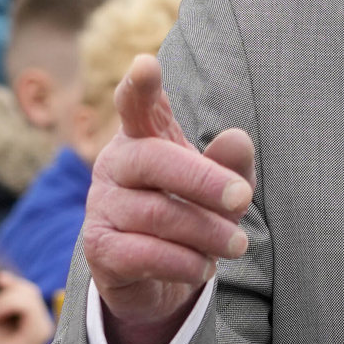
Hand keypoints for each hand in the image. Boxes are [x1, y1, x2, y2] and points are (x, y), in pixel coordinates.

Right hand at [84, 55, 252, 343]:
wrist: (156, 277)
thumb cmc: (190, 215)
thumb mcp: (219, 190)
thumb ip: (231, 165)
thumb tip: (237, 139)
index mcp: (143, 138)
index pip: (135, 105)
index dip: (140, 87)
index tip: (146, 65)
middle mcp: (115, 165)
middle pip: (152, 160)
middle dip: (203, 179)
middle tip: (244, 198)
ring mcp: (101, 206)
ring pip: (155, 213)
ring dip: (205, 232)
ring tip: (237, 245)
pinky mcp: (99, 249)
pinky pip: (142, 254)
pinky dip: (181, 262)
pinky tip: (203, 268)